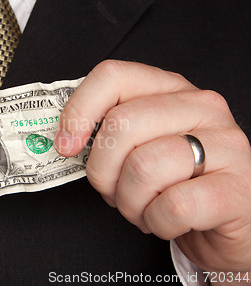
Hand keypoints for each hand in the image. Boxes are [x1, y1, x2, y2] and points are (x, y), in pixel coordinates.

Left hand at [55, 60, 250, 276]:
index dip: (79, 111)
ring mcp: (226, 145)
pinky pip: (174, 206)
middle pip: (121, 125)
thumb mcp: (141, 146)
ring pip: (144, 167)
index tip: (67, 145)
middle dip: (102, 171)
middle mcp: (202, 108)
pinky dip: (157, 223)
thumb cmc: (176, 182)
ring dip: (130, 202)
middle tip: (112, 190)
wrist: (228, 221)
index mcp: (171, 90)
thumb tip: (66, 140)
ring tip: (143, 207)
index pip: (113, 76)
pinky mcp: (238, 188)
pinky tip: (167, 221)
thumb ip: (110, 134)